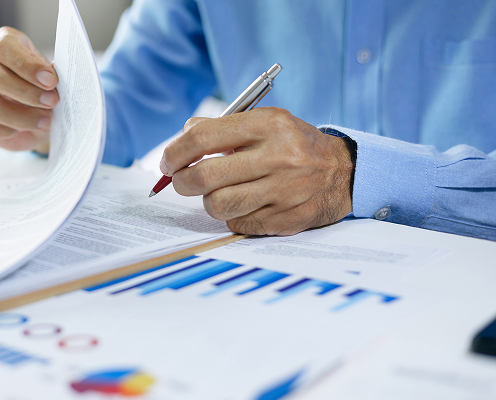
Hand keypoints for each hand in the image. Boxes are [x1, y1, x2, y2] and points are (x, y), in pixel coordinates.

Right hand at [0, 27, 57, 151]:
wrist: (26, 116)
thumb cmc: (36, 89)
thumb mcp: (47, 80)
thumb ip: (49, 75)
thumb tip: (53, 72)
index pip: (4, 47)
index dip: (27, 65)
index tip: (51, 81)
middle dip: (25, 92)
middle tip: (50, 102)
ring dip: (18, 116)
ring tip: (42, 121)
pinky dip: (2, 129)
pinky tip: (18, 130)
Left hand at [161, 107, 353, 235]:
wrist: (343, 172)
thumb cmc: (292, 145)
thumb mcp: (265, 122)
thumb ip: (223, 128)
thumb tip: (180, 141)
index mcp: (268, 125)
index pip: (203, 137)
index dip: (175, 152)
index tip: (168, 162)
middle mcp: (278, 157)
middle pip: (204, 176)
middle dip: (182, 181)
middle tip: (182, 181)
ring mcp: (284, 191)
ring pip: (218, 205)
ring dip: (210, 201)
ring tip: (221, 192)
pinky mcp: (286, 219)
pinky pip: (238, 224)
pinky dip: (234, 216)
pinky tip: (246, 204)